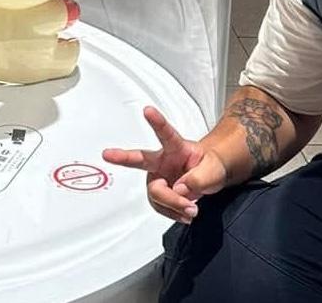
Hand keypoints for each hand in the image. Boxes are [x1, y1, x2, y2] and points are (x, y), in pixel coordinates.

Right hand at [102, 106, 227, 224]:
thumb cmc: (211, 166)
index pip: (167, 133)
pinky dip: (174, 212)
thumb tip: (178, 189)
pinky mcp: (156, 193)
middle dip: (123, 157)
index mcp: (177, 147)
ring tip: (192, 209)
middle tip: (108, 154)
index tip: (147, 110)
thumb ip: (199, 178)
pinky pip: (160, 207)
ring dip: (174, 205)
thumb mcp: (214, 169)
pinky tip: (184, 212)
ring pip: (157, 194)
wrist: (210, 178)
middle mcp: (162, 160)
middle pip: (141, 160)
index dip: (157, 122)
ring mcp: (157, 177)